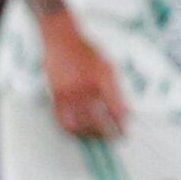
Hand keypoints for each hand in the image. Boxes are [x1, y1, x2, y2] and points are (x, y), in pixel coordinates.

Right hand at [39, 10, 125, 139]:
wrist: (61, 40)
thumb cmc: (86, 51)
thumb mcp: (108, 67)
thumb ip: (116, 90)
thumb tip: (124, 112)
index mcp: (103, 82)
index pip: (116, 111)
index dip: (121, 125)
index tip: (124, 131)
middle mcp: (86, 90)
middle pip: (99, 121)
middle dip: (108, 134)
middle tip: (114, 139)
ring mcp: (70, 94)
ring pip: (81, 124)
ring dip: (90, 135)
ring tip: (97, 138)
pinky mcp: (56, 96)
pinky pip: (63, 120)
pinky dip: (72, 130)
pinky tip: (78, 132)